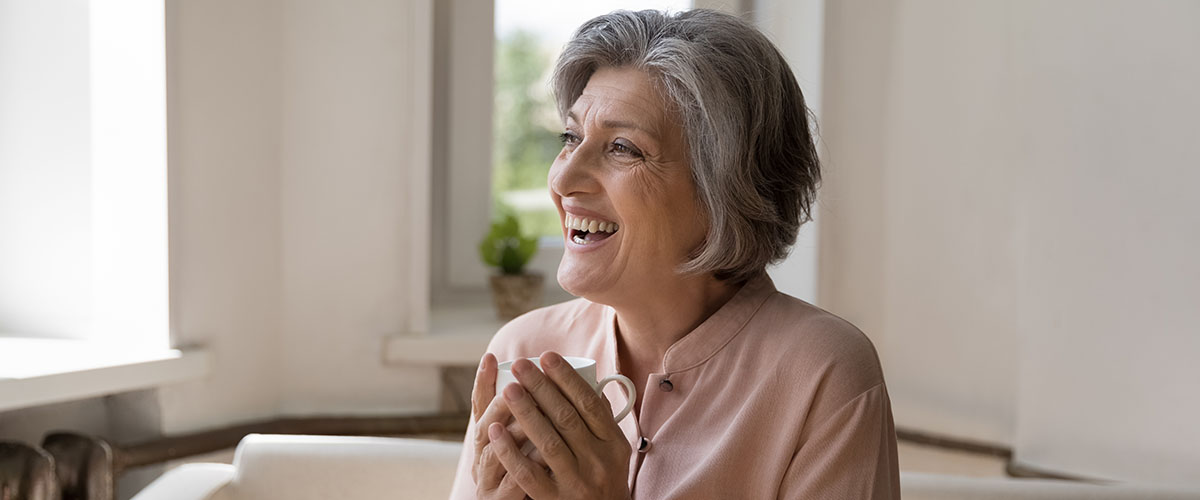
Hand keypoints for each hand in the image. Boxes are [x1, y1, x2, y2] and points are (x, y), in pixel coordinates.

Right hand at [470, 353, 544, 499]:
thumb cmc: (526, 472)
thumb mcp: (526, 441)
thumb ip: (534, 416)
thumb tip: (549, 380)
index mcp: (486, 437)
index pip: (478, 406)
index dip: (482, 382)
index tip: (489, 357)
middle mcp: (482, 455)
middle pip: (483, 426)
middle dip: (501, 404)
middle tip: (518, 385)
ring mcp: (489, 479)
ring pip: (495, 454)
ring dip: (513, 433)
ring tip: (530, 415)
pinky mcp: (499, 499)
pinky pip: (513, 483)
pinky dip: (526, 468)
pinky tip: (541, 455)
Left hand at [488, 352, 632, 499]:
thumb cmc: (605, 479)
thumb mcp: (615, 451)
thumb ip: (602, 420)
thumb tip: (587, 381)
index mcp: (613, 444)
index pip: (589, 404)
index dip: (567, 378)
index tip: (547, 357)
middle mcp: (597, 462)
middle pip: (566, 418)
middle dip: (541, 388)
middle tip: (520, 365)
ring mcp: (575, 482)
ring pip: (548, 442)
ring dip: (526, 413)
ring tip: (508, 390)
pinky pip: (528, 474)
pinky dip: (510, 451)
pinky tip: (495, 430)